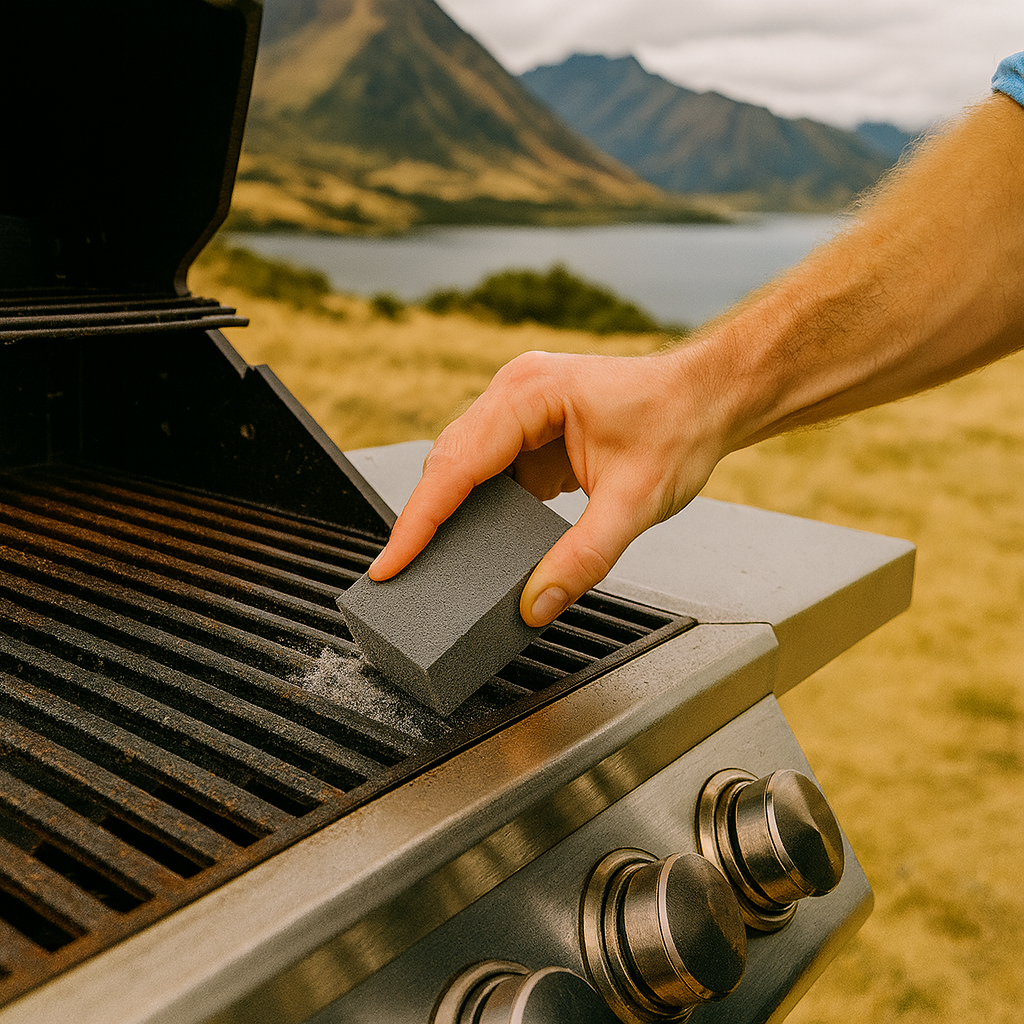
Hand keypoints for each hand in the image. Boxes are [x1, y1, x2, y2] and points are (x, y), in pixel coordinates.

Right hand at [368, 346, 731, 624]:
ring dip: (449, 516)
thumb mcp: (637, 501)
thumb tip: (536, 604)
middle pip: (449, 463)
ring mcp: (519, 409)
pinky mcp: (529, 430)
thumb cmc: (679, 426)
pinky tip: (477, 546)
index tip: (391, 564)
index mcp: (531, 393)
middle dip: (423, 521)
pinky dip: (479, 510)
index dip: (418, 521)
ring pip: (463, 468)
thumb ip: (585, 556)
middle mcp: (515, 393)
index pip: (457, 464)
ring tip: (428, 567)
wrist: (709, 398)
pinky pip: (489, 473)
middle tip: (399, 576)